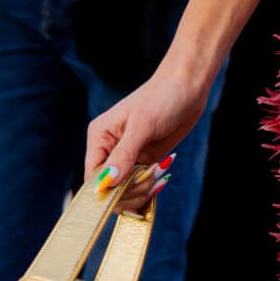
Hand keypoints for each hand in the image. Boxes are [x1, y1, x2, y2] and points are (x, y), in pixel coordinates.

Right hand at [85, 54, 216, 184]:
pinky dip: (151, 188)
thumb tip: (106, 182)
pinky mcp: (145, 161)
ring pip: (126, 191)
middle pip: (109, 188)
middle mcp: (109, 149)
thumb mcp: (142, 125)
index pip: (92, 176)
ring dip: (143, 189)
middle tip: (152, 176)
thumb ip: (124, 155)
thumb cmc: (162, 98)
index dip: (106, 190)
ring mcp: (128, 157)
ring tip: (161, 172)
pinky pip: (141, 186)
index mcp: (100, 137)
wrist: (188, 88)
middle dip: (130, 189)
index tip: (126, 192)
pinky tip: (162, 177)